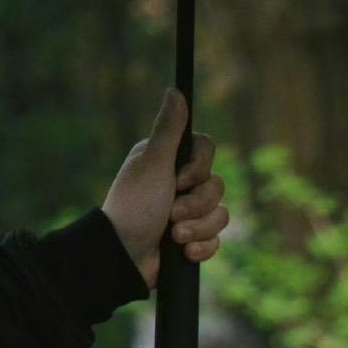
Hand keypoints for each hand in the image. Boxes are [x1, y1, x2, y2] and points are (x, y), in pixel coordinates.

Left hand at [101, 88, 229, 291]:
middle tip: (172, 214)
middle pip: (217, 185)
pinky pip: (216, 240)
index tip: (180, 178)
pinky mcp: (192, 239)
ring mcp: (188, 213)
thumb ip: (168, 129)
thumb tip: (176, 91)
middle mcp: (180, 183)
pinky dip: (201, 247)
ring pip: (220, 215)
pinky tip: (183, 253)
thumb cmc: (135, 206)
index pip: (207, 150)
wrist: (126, 256)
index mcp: (169, 160)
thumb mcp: (152, 162)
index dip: (200, 167)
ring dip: (198, 228)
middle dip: (196, 205)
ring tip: (174, 237)